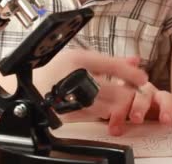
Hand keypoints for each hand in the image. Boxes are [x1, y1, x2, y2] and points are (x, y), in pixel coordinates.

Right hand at [33, 49, 148, 123]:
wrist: (28, 87)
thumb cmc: (54, 69)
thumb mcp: (81, 56)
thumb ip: (109, 60)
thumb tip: (135, 60)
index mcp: (77, 60)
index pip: (111, 66)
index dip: (130, 73)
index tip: (143, 77)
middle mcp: (75, 78)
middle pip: (112, 89)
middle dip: (128, 92)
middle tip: (137, 92)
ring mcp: (72, 97)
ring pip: (106, 105)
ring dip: (119, 104)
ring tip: (124, 101)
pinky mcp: (70, 113)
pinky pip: (95, 115)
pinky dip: (106, 112)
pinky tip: (109, 108)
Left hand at [104, 78, 171, 135]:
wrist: (141, 101)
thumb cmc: (128, 106)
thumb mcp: (117, 109)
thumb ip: (115, 116)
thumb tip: (114, 130)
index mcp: (129, 89)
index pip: (124, 97)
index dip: (119, 112)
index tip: (115, 128)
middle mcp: (146, 91)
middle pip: (144, 94)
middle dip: (140, 106)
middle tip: (136, 119)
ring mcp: (160, 97)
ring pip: (165, 97)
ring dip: (165, 108)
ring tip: (165, 120)